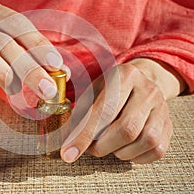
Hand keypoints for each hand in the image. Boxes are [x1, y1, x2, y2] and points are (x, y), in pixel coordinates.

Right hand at [0, 0, 68, 100]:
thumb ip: (35, 60)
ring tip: (16, 91)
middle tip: (45, 88)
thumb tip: (64, 72)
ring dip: (1, 71)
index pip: (17, 22)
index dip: (37, 44)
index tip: (55, 65)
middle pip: (2, 39)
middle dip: (27, 66)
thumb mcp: (14, 56)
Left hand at [61, 58, 185, 163]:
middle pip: (127, 129)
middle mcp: (147, 90)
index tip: (69, 153)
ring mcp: (162, 107)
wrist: (142, 81)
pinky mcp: (169, 125)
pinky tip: (124, 148)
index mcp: (124, 76)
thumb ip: (79, 113)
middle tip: (90, 148)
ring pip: (145, 141)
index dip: (84, 135)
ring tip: (108, 145)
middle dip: (102, 146)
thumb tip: (65, 140)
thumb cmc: (110, 89)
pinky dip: (136, 156)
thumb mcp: (92, 92)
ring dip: (120, 152)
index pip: (103, 111)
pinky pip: (157, 150)